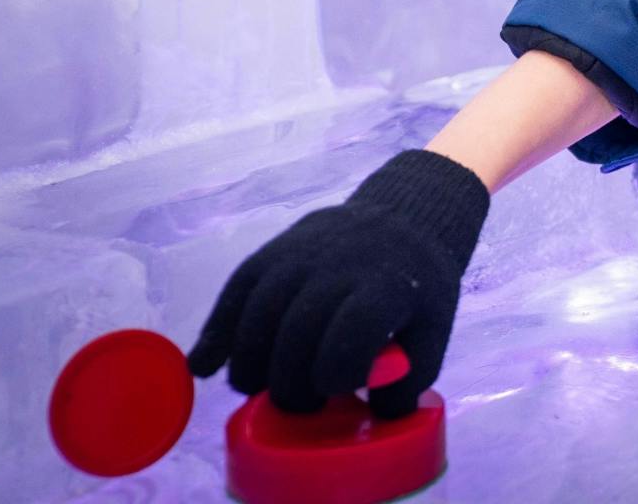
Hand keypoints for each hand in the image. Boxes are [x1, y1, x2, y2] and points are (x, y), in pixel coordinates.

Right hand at [186, 150, 488, 418]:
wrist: (401, 220)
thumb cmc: (416, 289)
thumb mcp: (432, 332)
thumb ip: (408, 379)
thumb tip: (375, 417)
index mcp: (386, 287)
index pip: (350, 337)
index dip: (337, 376)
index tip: (339, 389)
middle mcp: (337, 267)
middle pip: (296, 335)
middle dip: (290, 384)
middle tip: (299, 405)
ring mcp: (299, 256)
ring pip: (257, 317)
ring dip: (249, 367)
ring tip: (258, 390)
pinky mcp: (269, 252)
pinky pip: (234, 294)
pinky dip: (215, 333)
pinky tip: (204, 365)